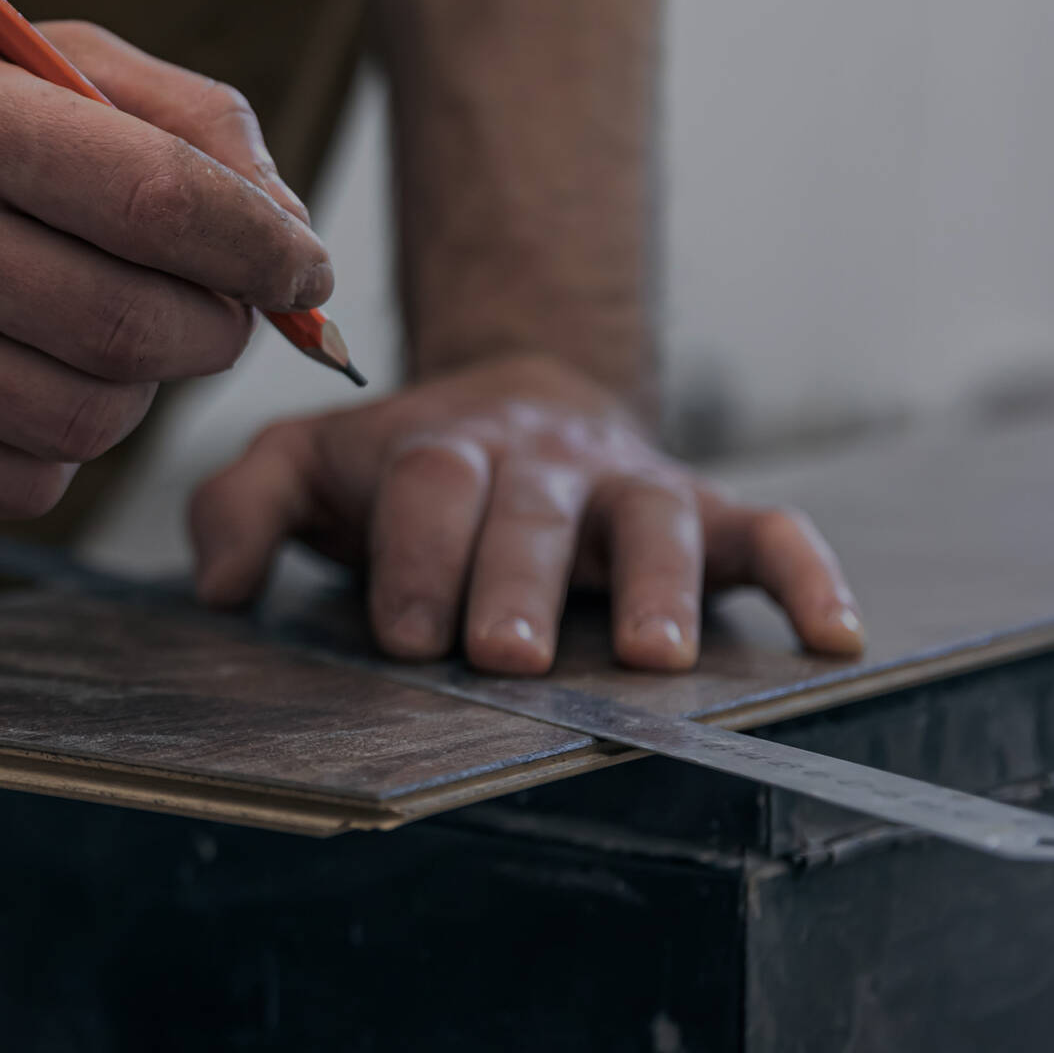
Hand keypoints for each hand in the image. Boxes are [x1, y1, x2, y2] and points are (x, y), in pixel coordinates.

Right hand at [0, 21, 330, 517]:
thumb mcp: (39, 61)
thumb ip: (188, 118)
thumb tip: (293, 234)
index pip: (164, 202)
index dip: (266, 249)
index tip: (304, 271)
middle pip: (139, 328)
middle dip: (213, 327)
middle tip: (207, 306)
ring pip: (93, 422)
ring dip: (135, 391)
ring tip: (100, 335)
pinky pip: (28, 484)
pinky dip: (59, 449)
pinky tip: (26, 381)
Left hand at [185, 354, 864, 671]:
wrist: (513, 395)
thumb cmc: (396, 462)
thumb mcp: (303, 463)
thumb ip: (243, 505)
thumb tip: (219, 586)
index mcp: (439, 451)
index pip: (427, 489)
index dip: (418, 556)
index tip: (407, 635)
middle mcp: (539, 463)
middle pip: (532, 510)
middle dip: (518, 581)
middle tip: (503, 656)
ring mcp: (625, 486)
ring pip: (653, 520)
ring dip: (654, 585)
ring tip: (650, 657)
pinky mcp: (703, 511)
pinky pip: (768, 531)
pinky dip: (807, 575)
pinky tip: (834, 635)